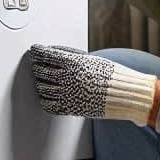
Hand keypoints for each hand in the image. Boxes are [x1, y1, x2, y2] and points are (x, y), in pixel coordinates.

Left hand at [29, 44, 159, 122]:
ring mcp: (68, 94)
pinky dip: (45, 100)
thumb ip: (71, 56)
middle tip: (36, 64)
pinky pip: (49, 105)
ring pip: (42, 88)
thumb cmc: (112, 75)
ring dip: (39, 83)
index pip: (46, 55)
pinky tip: (47, 97)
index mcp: (74, 63)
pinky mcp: (71, 109)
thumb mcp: (91, 59)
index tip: (34, 50)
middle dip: (37, 66)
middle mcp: (68, 78)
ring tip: (41, 80)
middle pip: (41, 71)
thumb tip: (55, 52)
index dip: (37, 52)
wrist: (125, 94)